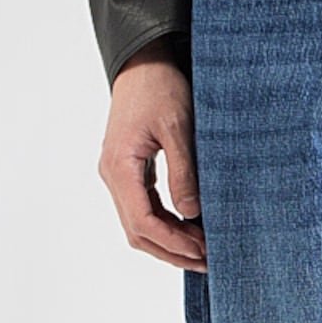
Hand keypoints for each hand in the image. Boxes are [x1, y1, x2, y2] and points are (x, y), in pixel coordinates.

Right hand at [99, 51, 205, 269]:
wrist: (143, 60)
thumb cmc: (161, 87)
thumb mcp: (178, 127)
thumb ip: (183, 172)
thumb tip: (191, 213)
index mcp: (119, 167)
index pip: (143, 222)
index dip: (174, 242)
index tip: (204, 251)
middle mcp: (112, 175)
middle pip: (137, 232)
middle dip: (172, 251)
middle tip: (208, 261)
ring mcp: (118, 174)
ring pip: (138, 224)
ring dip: (168, 241)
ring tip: (203, 250)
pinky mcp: (128, 170)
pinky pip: (142, 208)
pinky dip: (165, 224)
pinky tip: (190, 228)